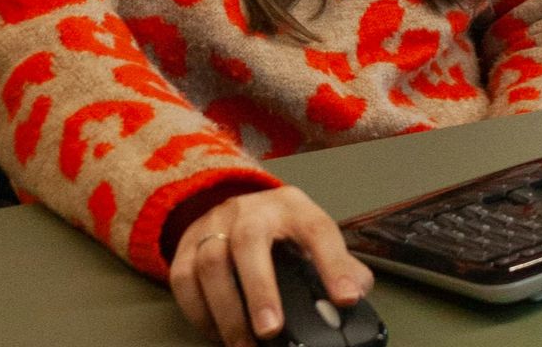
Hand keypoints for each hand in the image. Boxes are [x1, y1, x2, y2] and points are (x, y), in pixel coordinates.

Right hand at [170, 186, 374, 345]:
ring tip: (245, 344)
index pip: (317, 230)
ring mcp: (214, 226)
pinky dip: (200, 313)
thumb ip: (340, 264)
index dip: (333, 265)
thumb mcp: (313, 236)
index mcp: (292, 208)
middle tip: (271, 330)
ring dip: (227, 311)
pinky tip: (218, 332)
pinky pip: (184, 280)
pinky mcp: (186, 247)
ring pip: (211, 263)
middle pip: (250, 242)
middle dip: (260, 289)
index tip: (345, 299)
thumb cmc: (280, 231)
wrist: (235, 208)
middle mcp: (250, 211)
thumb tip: (356, 294)